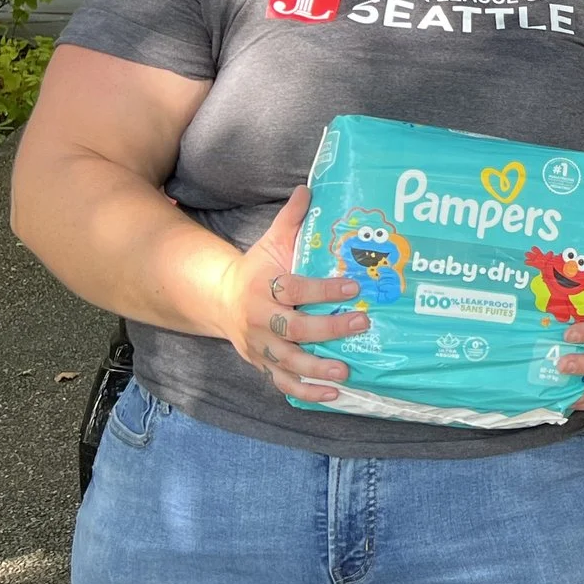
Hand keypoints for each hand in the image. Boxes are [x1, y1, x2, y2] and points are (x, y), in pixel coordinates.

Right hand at [213, 186, 366, 402]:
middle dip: (328, 329)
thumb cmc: (258, 269)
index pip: (294, 289)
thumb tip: (309, 188)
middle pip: (293, 328)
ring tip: (346, 372)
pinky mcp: (263, 365)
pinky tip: (332, 395)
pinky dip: (305, 392)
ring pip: (288, 362)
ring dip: (317, 368)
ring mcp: (260, 346)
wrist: (221, 301)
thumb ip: (291, 219)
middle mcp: (259, 319)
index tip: (354, 285)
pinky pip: (282, 383)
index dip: (323, 288)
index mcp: (262, 286)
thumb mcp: (271, 241)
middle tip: (362, 324)